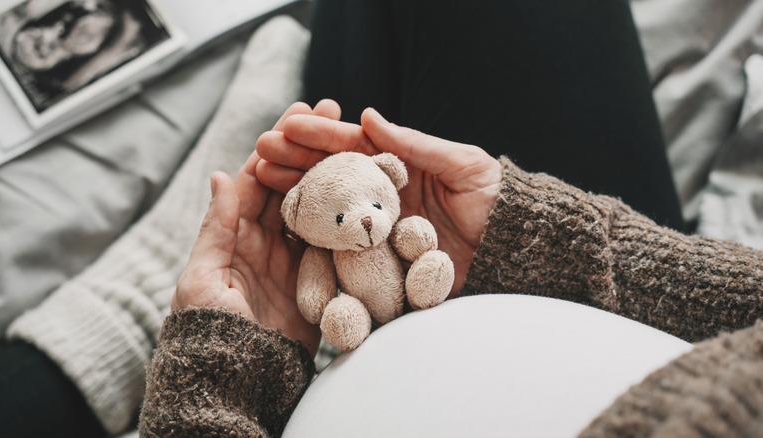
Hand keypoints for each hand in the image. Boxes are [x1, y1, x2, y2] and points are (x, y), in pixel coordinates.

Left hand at [172, 101, 341, 355]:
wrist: (238, 376)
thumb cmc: (209, 329)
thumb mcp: (203, 276)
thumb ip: (217, 228)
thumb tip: (221, 175)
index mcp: (236, 232)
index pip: (258, 178)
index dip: (278, 144)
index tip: (299, 111)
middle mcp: (268, 239)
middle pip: (292, 184)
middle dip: (311, 148)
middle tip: (334, 111)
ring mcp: (295, 257)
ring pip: (317, 207)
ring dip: (333, 175)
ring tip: (358, 141)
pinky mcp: (318, 278)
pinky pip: (334, 242)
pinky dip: (349, 218)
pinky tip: (369, 191)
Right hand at [256, 104, 500, 295]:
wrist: (513, 250)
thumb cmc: (494, 199)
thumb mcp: (462, 165)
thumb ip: (416, 145)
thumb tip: (369, 116)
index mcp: (398, 166)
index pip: (352, 146)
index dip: (320, 135)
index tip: (287, 126)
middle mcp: (382, 195)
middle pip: (331, 175)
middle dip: (296, 160)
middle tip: (261, 151)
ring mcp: (378, 229)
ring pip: (329, 210)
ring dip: (296, 195)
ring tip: (263, 181)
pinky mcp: (381, 262)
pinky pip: (344, 252)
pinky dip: (314, 241)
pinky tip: (286, 231)